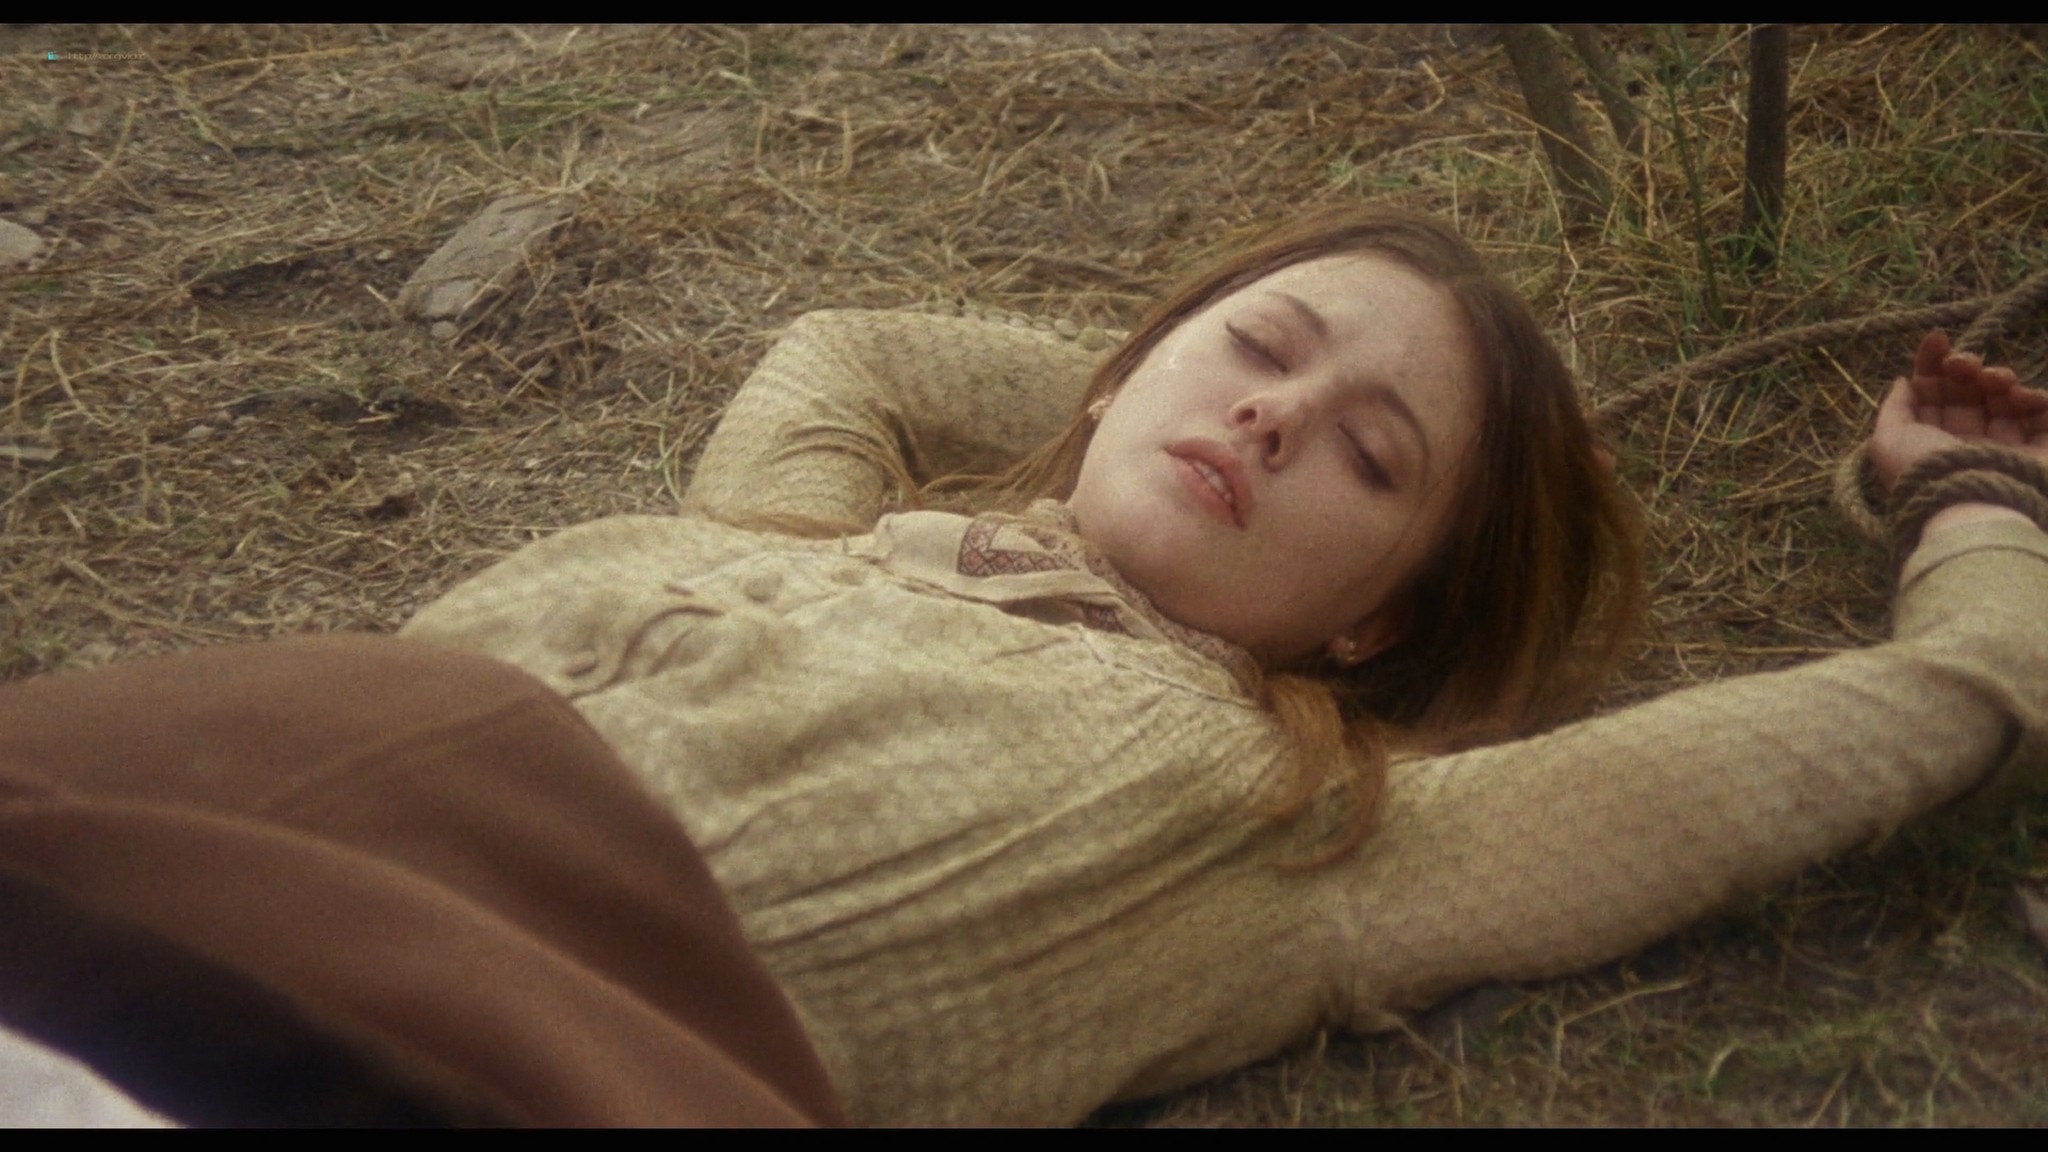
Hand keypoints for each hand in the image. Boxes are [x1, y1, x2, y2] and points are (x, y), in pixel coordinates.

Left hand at [1868, 330, 2047, 492]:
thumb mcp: (1888, 440)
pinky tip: (2019, 397)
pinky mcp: (2039, 451)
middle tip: (1963, 364)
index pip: (1934, 394)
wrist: (1972, 505)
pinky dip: (2034, 398)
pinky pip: (2042, 413)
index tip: (1937, 339)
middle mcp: (1967, 441)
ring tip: (1994, 381)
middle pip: (1969, 390)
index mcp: (1931, 439)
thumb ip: (1894, 408)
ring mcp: (2005, 445)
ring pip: (2005, 396)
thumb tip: (1902, 381)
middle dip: (1966, 366)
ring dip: (1998, 377)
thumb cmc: (1925, 471)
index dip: (1934, 364)